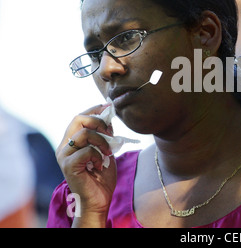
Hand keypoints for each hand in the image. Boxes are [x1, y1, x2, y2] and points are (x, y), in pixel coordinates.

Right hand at [56, 104, 116, 226]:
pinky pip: (86, 150)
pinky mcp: (68, 165)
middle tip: (109, 132)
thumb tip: (109, 116)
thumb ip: (105, 135)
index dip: (94, 109)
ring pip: (84, 133)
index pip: (79, 117)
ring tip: (108, 153)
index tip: (108, 106)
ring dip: (102, 141)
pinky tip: (101, 165)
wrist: (99, 200)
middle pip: (77, 119)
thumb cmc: (102, 177)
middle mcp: (64, 146)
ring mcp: (64, 155)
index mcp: (71, 141)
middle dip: (97, 121)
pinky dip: (98, 155)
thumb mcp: (106, 150)